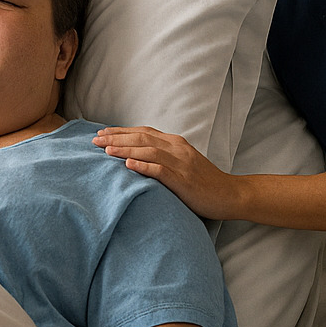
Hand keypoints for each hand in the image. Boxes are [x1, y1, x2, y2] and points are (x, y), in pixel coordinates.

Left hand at [92, 126, 235, 219]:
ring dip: (125, 149)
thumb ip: (162, 156)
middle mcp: (177, 149)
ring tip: (106, 151)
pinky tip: (128, 165)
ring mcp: (181, 164)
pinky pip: (161, 170)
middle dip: (116, 138)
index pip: (143, 132)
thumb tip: (134, 155)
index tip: (101, 133)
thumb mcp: (182, 162)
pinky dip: (144, 166)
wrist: (231, 194)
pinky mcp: (184, 180)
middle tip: (95, 140)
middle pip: (141, 139)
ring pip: (148, 151)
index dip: (121, 131)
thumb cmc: (203, 181)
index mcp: (175, 143)